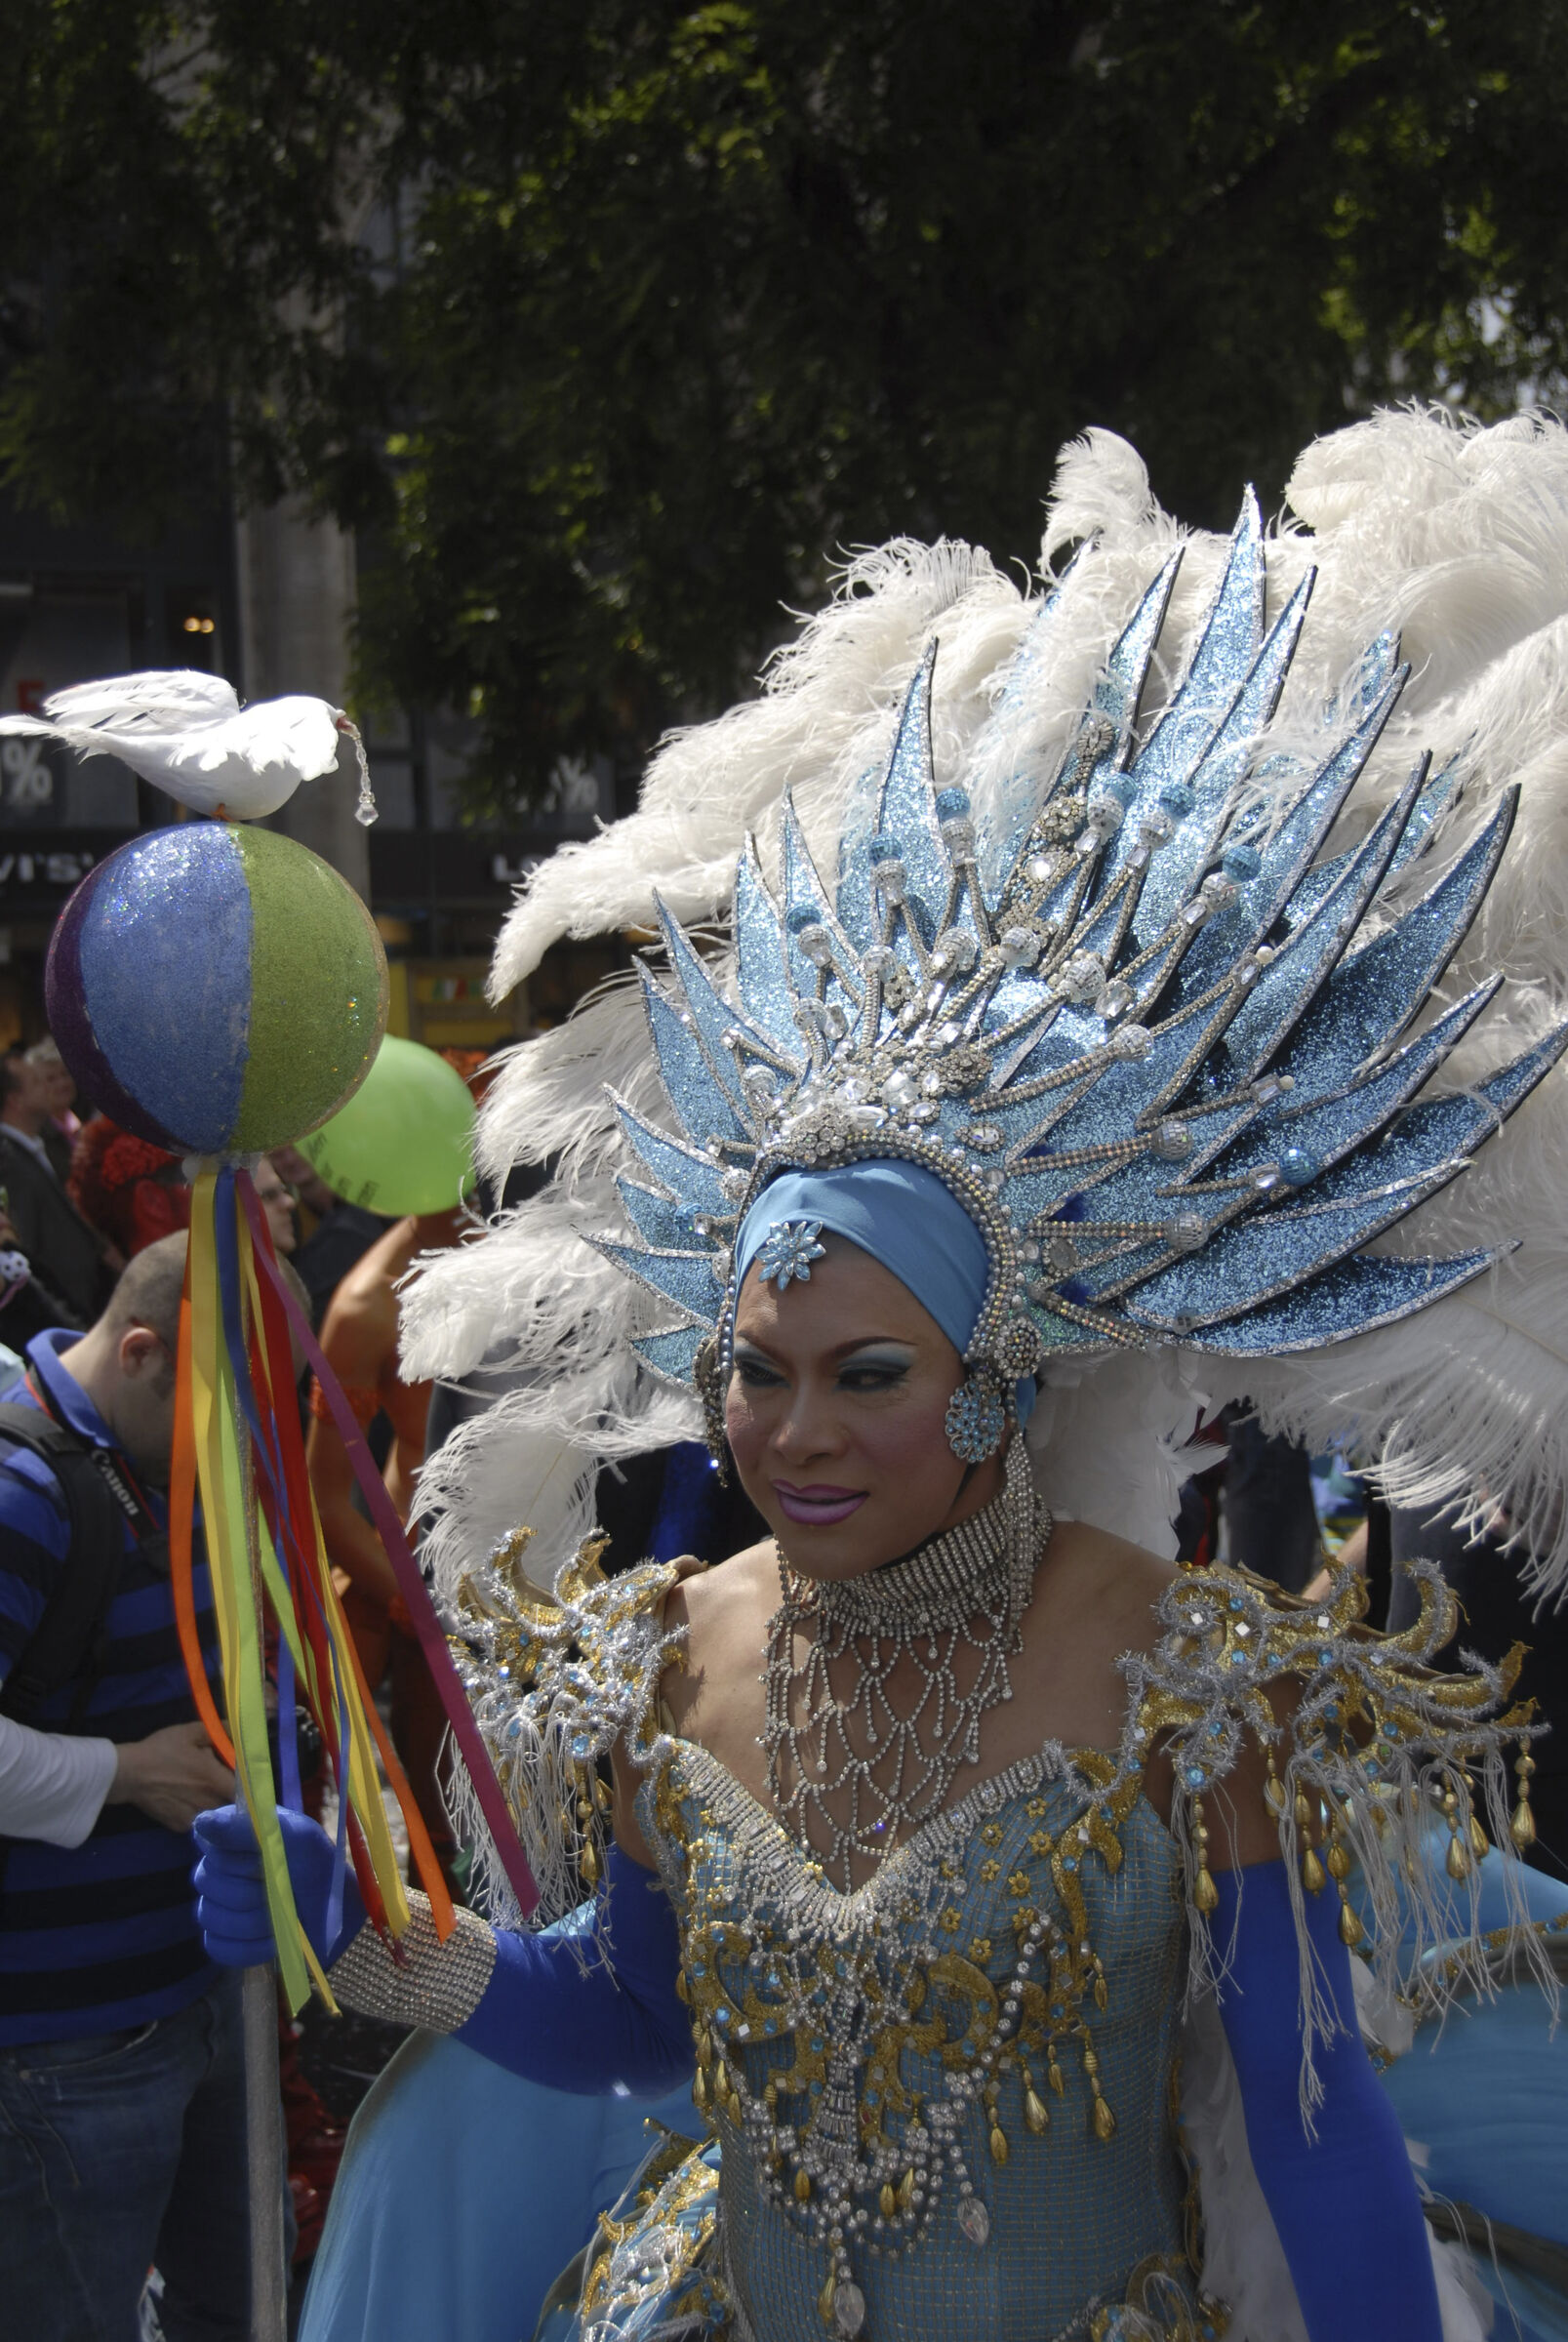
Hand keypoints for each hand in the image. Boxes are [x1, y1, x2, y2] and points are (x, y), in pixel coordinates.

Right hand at [108, 1721, 233, 1832]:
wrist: (130, 1773)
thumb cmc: (162, 1750)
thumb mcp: (191, 1732)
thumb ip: (219, 1732)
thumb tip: (238, 1732)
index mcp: (215, 1779)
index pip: (245, 1791)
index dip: (248, 1786)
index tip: (244, 1779)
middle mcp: (209, 1802)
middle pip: (231, 1803)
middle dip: (230, 1794)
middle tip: (220, 1782)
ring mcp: (194, 1817)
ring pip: (215, 1814)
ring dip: (214, 1805)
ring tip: (201, 1791)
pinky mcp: (180, 1826)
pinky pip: (198, 1821)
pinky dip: (197, 1813)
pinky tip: (186, 1801)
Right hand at [193, 1803, 364, 1968]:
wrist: (335, 1916)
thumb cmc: (317, 1867)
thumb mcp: (297, 1837)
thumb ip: (249, 1827)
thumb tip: (201, 1822)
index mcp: (232, 1836)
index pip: (207, 1841)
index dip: (237, 1854)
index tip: (264, 1858)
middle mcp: (216, 1869)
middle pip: (207, 1881)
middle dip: (251, 1889)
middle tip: (283, 1887)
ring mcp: (214, 1906)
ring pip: (211, 1916)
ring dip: (254, 1920)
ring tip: (283, 1915)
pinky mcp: (219, 1940)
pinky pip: (216, 1946)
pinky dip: (250, 1946)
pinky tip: (273, 1939)